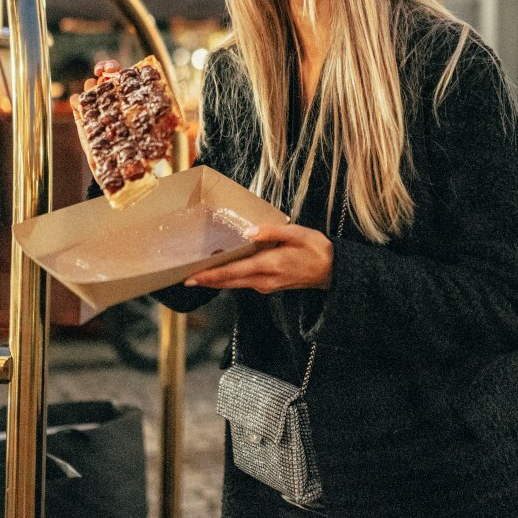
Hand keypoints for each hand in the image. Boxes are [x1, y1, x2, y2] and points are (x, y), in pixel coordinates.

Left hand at [185, 223, 333, 292]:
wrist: (333, 270)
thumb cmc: (316, 249)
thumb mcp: (298, 233)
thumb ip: (272, 231)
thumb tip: (248, 231)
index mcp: (270, 265)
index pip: (233, 272)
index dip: (210, 275)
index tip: (191, 277)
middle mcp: (265, 280)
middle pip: (229, 282)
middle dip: (206, 281)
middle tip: (184, 279)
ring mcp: (267, 285)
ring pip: (235, 284)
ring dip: (216, 281)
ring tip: (197, 275)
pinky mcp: (269, 286)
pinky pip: (244, 283)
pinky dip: (230, 279)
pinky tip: (221, 271)